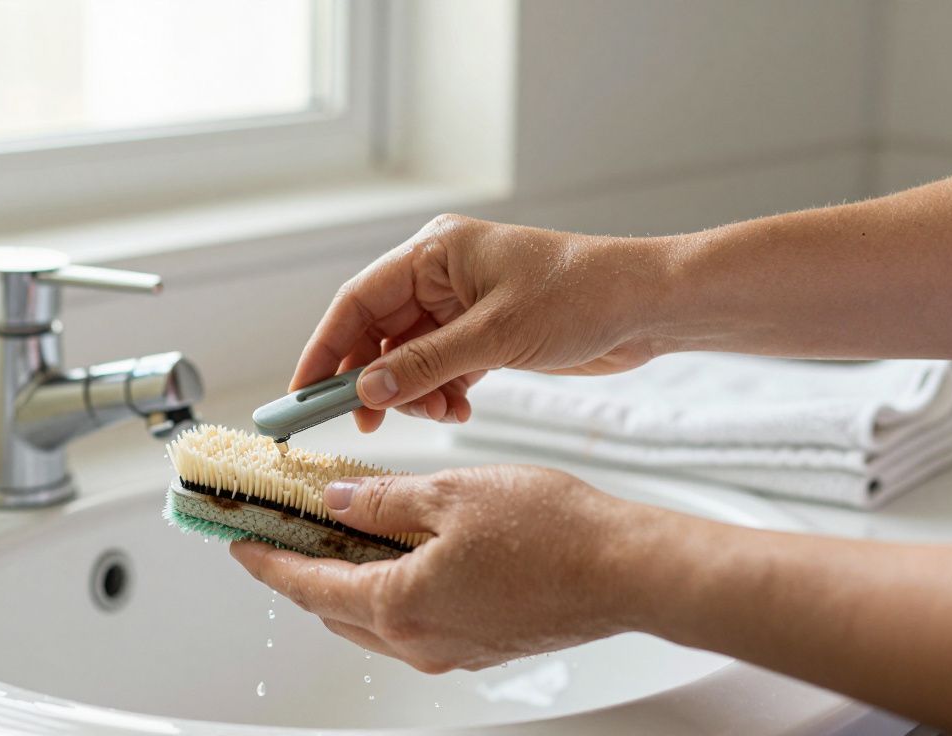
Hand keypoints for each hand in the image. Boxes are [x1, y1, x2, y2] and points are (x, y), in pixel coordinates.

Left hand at [229, 465, 652, 671]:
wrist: (626, 570)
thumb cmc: (552, 531)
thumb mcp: (450, 495)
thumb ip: (382, 502)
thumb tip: (336, 503)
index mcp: (400, 604)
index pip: (307, 586)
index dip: (266, 562)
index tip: (239, 543)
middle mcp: (418, 640)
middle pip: (334, 609)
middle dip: (303, 571)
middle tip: (285, 531)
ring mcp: (450, 649)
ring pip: (372, 619)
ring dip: (346, 580)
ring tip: (340, 533)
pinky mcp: (479, 645)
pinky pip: (412, 621)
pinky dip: (388, 589)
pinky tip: (398, 550)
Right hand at [292, 214, 666, 431]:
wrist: (647, 306)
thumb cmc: (580, 296)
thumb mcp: (495, 335)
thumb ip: (426, 364)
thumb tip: (367, 391)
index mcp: (434, 253)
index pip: (357, 302)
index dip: (324, 348)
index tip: (303, 393)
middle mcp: (441, 275)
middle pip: (378, 332)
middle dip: (372, 379)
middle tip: (366, 422)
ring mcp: (462, 305)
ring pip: (409, 356)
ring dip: (414, 392)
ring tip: (439, 413)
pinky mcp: (485, 332)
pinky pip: (441, 366)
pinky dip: (442, 392)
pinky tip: (459, 409)